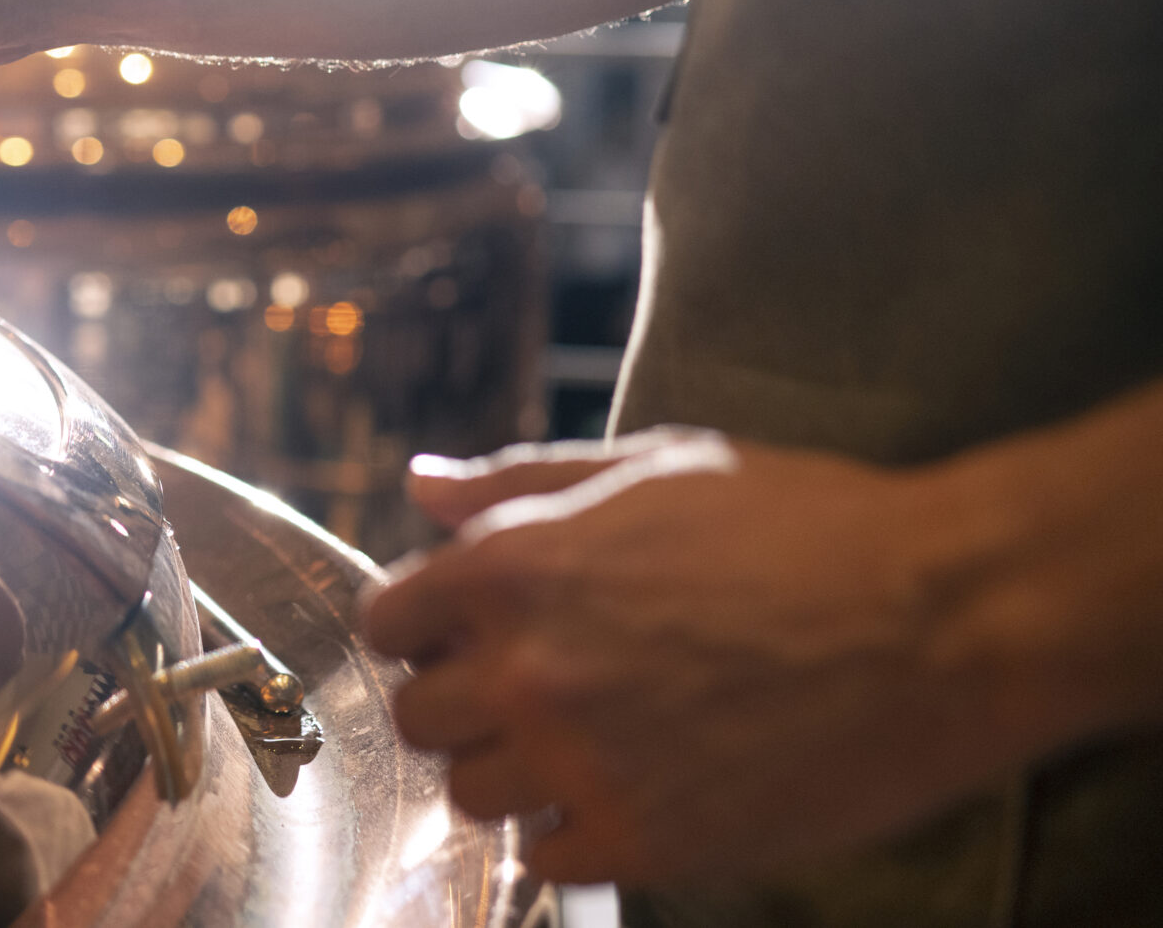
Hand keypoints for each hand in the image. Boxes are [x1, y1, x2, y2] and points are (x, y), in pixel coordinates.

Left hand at [361, 430, 1018, 884]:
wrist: (942, 616)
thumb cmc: (805, 525)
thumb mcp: (651, 468)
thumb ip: (518, 483)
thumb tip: (422, 485)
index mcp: (513, 567)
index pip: (384, 622)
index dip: (423, 627)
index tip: (464, 634)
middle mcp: (526, 669)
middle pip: (416, 717)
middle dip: (460, 701)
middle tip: (529, 691)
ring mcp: (582, 763)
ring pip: (471, 795)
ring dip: (512, 772)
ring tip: (587, 742)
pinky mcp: (648, 842)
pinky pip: (549, 858)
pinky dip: (574, 833)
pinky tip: (631, 790)